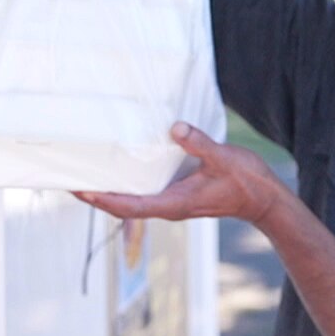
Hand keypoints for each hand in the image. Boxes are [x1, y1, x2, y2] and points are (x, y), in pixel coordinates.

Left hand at [75, 123, 285, 225]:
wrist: (264, 200)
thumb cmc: (246, 182)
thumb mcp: (223, 158)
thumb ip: (199, 143)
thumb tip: (175, 128)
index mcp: (174, 202)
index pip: (130, 206)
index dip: (104, 199)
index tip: (82, 191)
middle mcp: (168, 207)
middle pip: (123, 207)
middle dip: (96, 196)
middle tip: (70, 182)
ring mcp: (172, 203)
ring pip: (132, 202)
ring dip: (108, 192)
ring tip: (86, 176)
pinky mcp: (177, 196)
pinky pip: (144, 194)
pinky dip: (126, 186)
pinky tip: (119, 171)